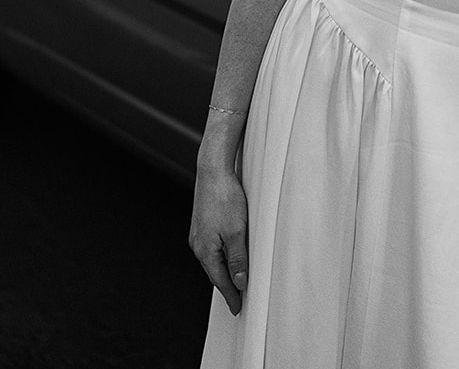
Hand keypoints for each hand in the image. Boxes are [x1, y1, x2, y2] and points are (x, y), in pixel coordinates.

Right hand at [189, 163, 248, 314]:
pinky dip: (221, 256)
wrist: (213, 170)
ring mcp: (198, 234)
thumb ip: (238, 258)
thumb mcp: (237, 231)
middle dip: (227, 286)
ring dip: (224, 270)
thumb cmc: (225, 198)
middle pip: (215, 272)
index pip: (220, 281)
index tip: (238, 309)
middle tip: (238, 300)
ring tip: (235, 281)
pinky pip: (212, 248)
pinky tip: (227, 256)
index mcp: (205, 251)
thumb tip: (239, 282)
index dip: (231, 295)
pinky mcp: (201, 224)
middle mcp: (198, 245)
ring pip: (213, 260)